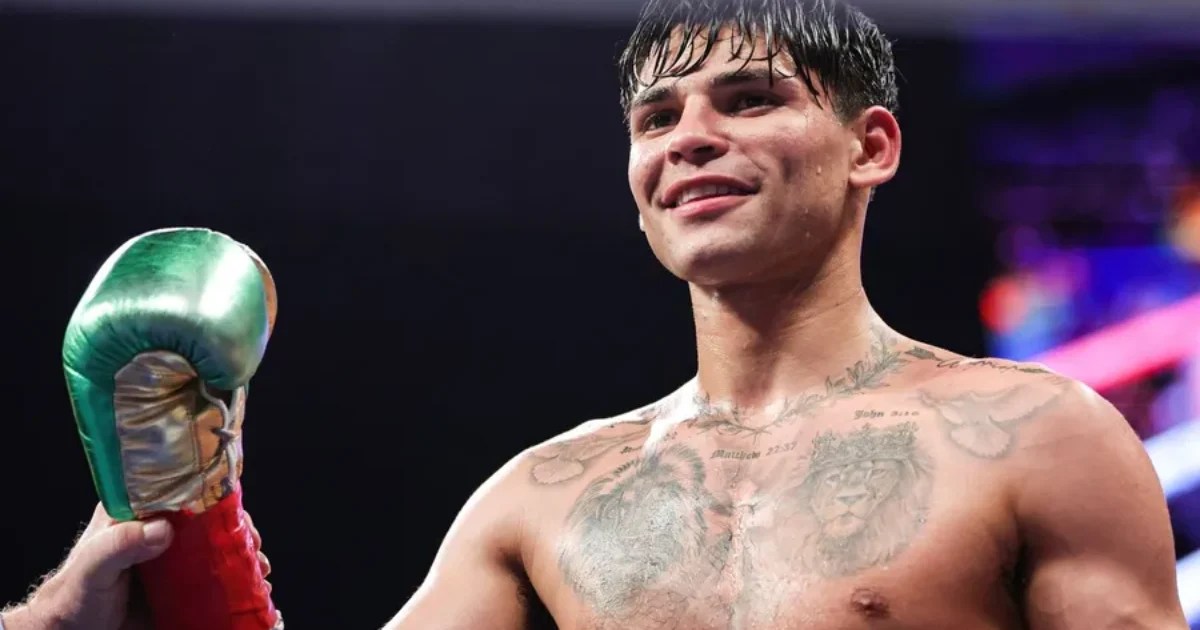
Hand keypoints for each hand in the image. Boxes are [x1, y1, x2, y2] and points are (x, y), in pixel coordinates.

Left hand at [4, 504, 272, 629]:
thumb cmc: (71, 599)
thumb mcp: (91, 568)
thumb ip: (119, 545)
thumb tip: (164, 529)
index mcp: (136, 512)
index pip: (180, 490)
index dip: (213, 495)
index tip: (235, 509)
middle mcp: (159, 532)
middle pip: (209, 520)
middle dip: (238, 530)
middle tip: (252, 544)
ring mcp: (173, 562)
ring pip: (217, 550)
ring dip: (243, 557)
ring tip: (259, 569)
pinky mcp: (181, 590)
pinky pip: (214, 582)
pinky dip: (237, 584)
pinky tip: (253, 590)